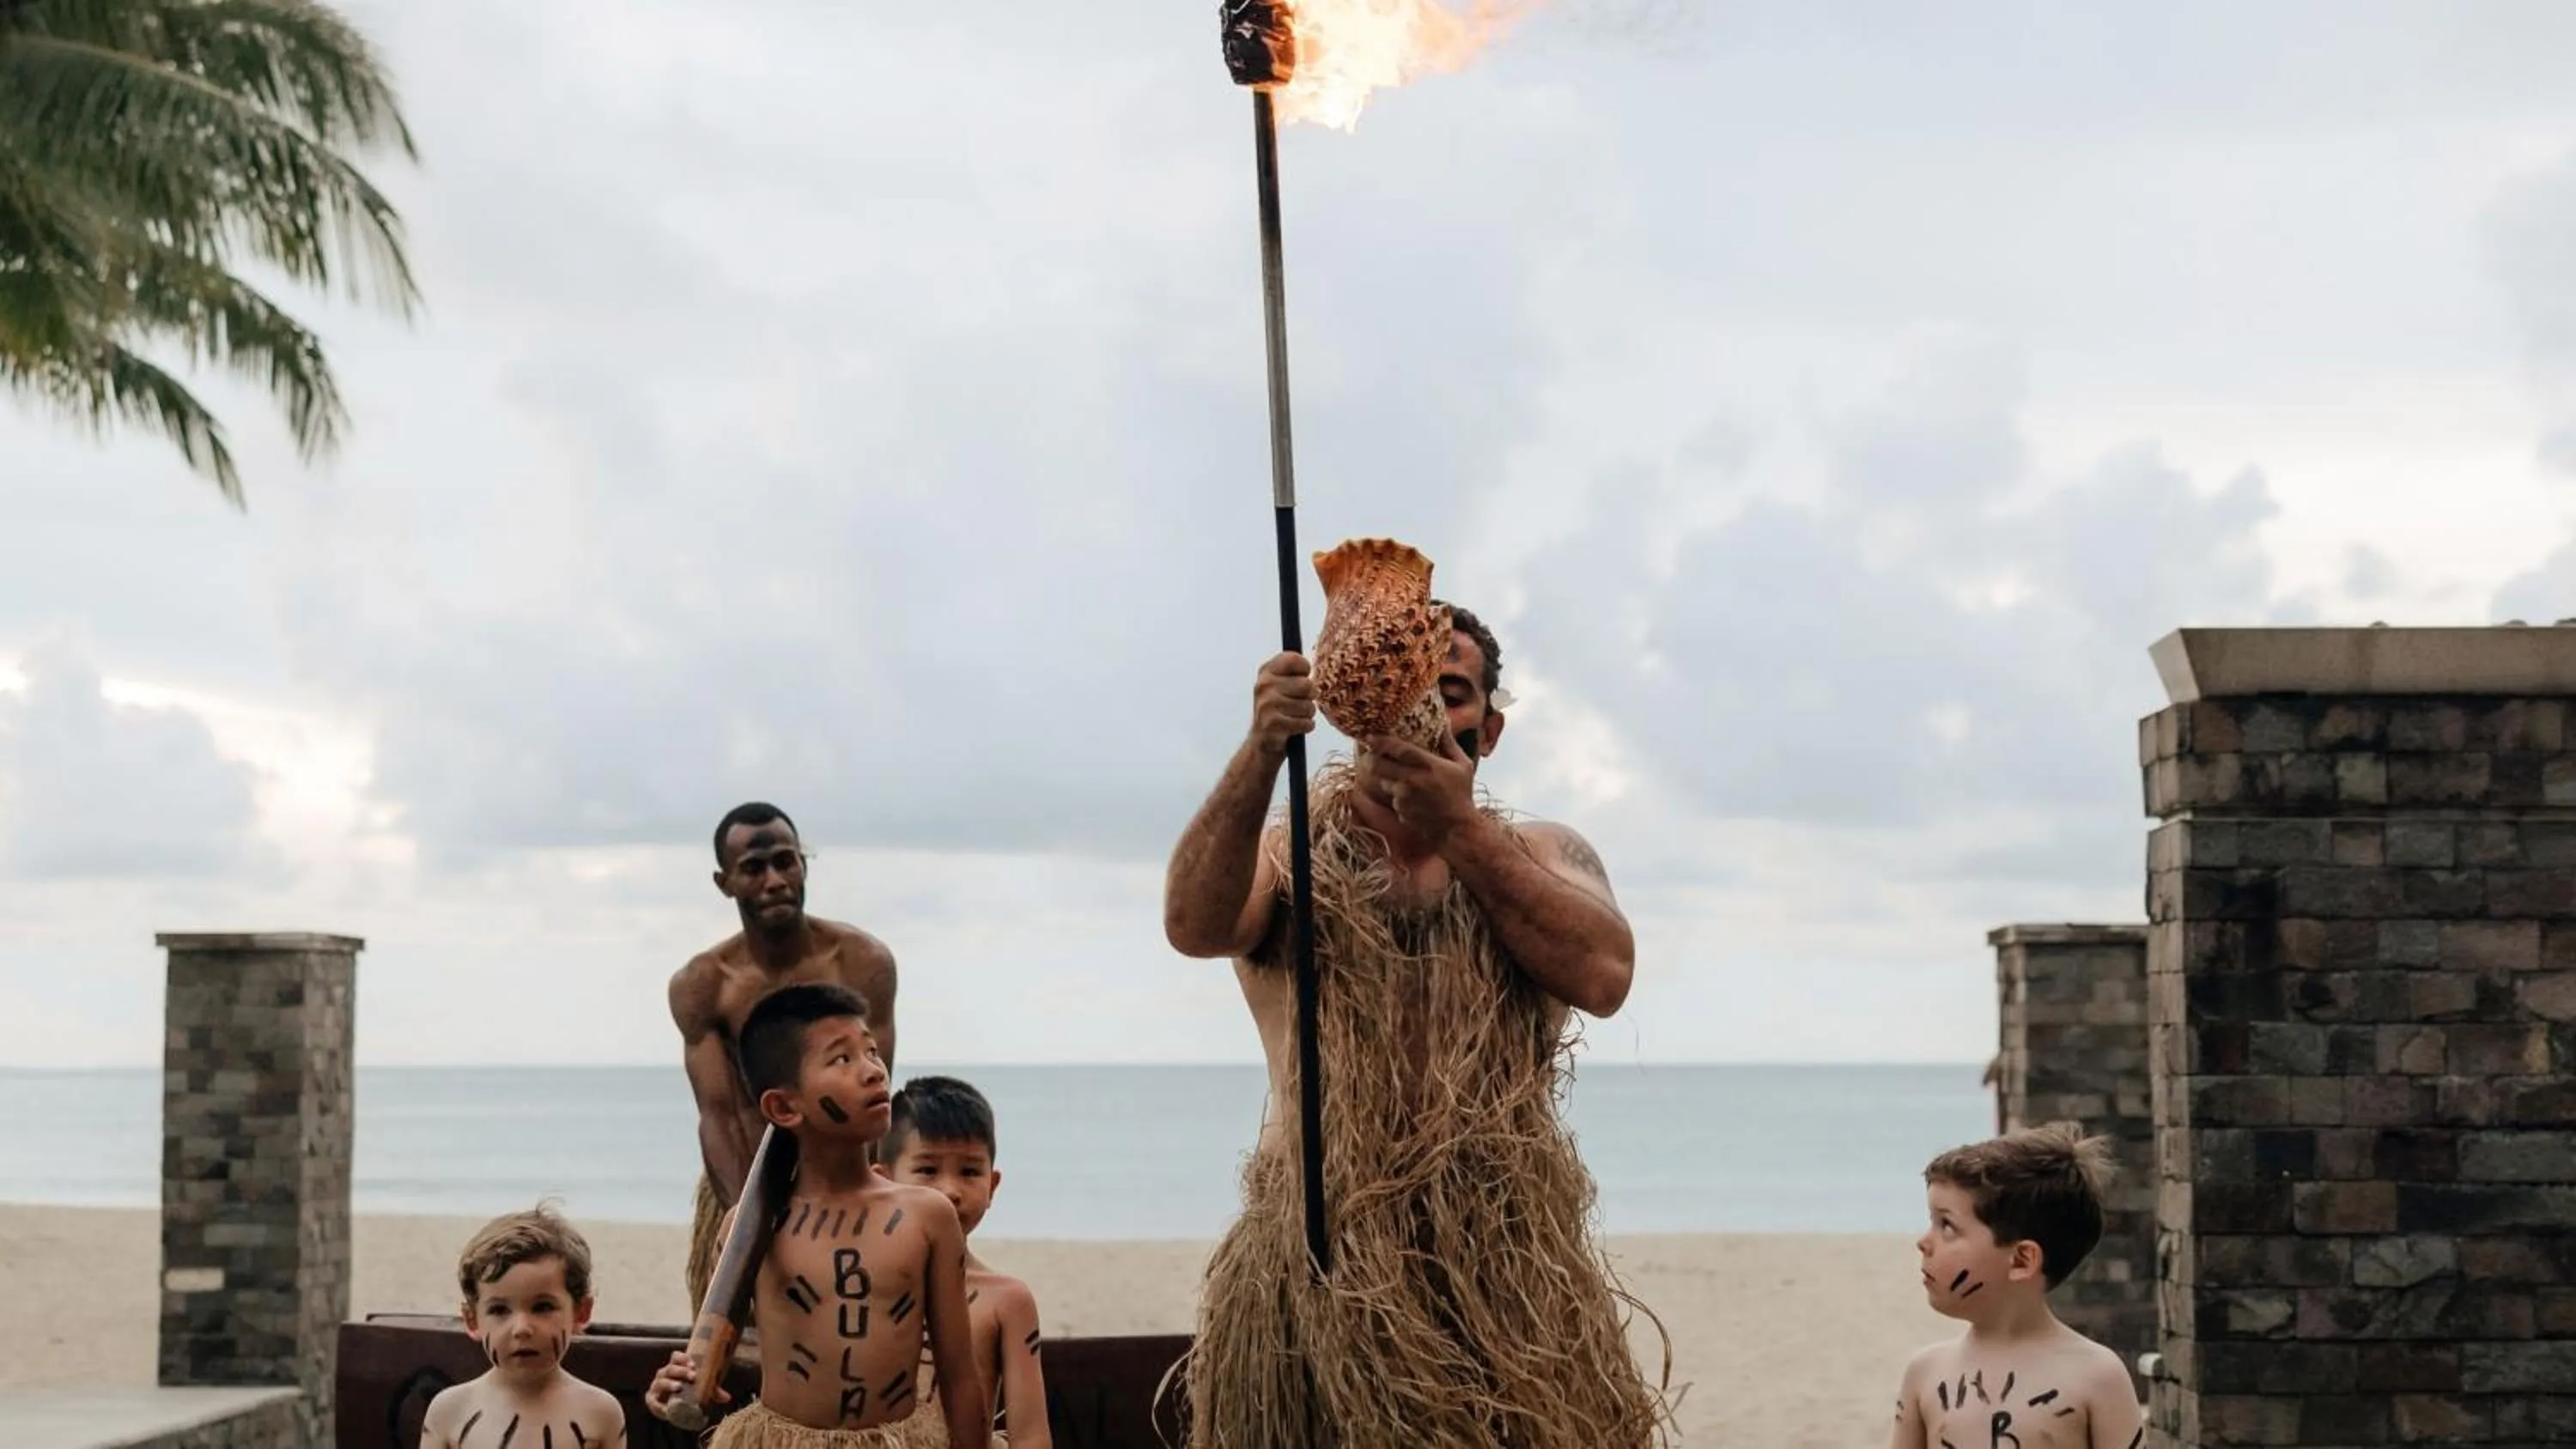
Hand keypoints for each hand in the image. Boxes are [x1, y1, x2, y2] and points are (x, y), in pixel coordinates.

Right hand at [645, 1350, 723, 1418]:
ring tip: (679, 1387)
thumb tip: (727, 1397)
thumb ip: (712, 1392)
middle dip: (681, 1371)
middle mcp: (664, 1374)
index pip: (675, 1357)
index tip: (694, 1364)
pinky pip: (653, 1401)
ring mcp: (657, 1386)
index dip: (683, 1358)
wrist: (672, 1407)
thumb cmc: (688, 1393)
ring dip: (669, 1383)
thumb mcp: (701, 1390)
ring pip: (661, 1381)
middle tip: (693, 1375)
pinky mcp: (652, 1399)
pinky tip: (665, 1408)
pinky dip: (658, 1404)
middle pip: (670, 1368)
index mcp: (675, 1367)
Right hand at [1248, 652, 1315, 758]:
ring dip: (1307, 714)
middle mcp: (1263, 685)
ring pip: (1308, 706)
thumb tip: (1322, 657)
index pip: (1294, 659)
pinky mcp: (1273, 724)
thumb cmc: (1279, 708)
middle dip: (1309, 697)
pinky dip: (1306, 727)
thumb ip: (1295, 669)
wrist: (1263, 740)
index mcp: (1266, 671)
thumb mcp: (1280, 683)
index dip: (1304, 669)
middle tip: (1299, 703)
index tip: (1300, 678)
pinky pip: (1306, 723)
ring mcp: (1267, 705)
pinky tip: (1295, 728)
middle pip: (1306, 685)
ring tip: (1295, 717)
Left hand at [1363, 728, 1476, 845]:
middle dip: (1370, 758)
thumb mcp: (1463, 765)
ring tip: (1400, 777)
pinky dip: (1396, 795)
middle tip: (1370, 754)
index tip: (1370, 736)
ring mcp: (1404, 797)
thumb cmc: (1462, 793)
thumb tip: (1444, 722)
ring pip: (1383, 781)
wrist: (1457, 827)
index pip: (1398, 749)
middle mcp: (1413, 780)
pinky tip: (1410, 796)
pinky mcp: (1400, 811)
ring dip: (1386, 777)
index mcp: (1429, 766)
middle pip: (1378, 765)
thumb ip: (1450, 743)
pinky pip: (1391, 797)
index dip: (1381, 741)